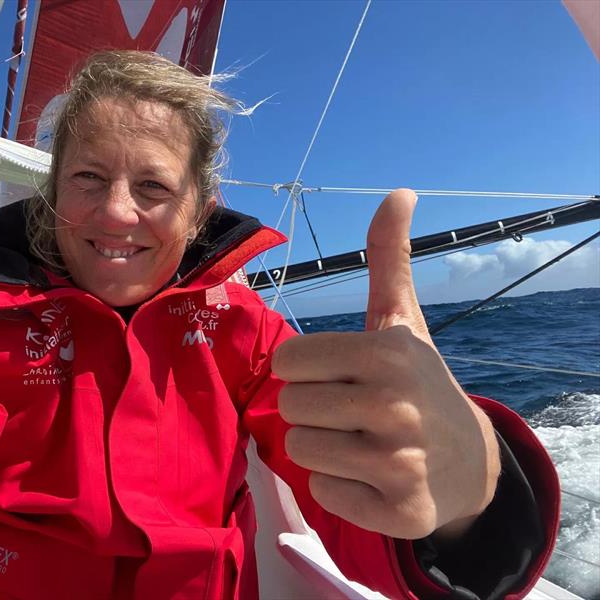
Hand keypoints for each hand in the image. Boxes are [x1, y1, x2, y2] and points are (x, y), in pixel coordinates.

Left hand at [273, 189, 499, 539]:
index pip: (287, 362)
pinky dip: (340, 486)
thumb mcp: (403, 320)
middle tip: (352, 411)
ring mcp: (400, 463)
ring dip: (322, 446)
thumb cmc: (419, 381)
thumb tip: (400, 191)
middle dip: (313, 408)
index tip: (337, 374)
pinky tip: (372, 477)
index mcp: (385, 353)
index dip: (305, 369)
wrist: (469, 461)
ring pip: (300, 449)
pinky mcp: (400, 511)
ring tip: (360, 442)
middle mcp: (395, 406)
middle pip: (290, 406)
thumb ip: (389, 258)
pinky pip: (324, 492)